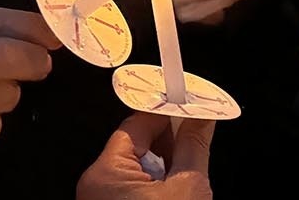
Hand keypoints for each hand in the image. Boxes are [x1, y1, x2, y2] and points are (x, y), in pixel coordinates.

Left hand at [75, 114, 214, 199]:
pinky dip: (157, 187)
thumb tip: (201, 119)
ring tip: (185, 185)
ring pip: (139, 167)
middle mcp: (96, 185)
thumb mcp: (188, 188)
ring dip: (165, 168)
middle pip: (138, 144)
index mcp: (106, 172)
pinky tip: (175, 196)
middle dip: (169, 144)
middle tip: (194, 148)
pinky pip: (134, 188)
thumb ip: (194, 147)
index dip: (167, 112)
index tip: (189, 107)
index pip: (138, 122)